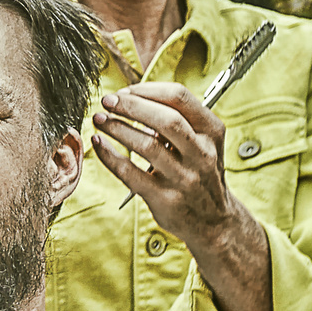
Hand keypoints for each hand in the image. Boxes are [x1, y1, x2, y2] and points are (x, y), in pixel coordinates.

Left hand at [90, 82, 234, 244]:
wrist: (212, 220)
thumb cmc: (199, 173)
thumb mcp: (203, 142)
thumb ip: (178, 119)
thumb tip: (131, 97)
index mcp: (211, 132)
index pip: (180, 97)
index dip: (147, 90)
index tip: (125, 91)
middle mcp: (202, 153)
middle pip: (165, 119)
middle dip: (131, 106)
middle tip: (107, 101)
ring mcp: (184, 178)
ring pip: (147, 146)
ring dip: (117, 128)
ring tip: (100, 119)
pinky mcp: (164, 198)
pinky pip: (130, 173)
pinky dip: (110, 156)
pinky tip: (98, 144)